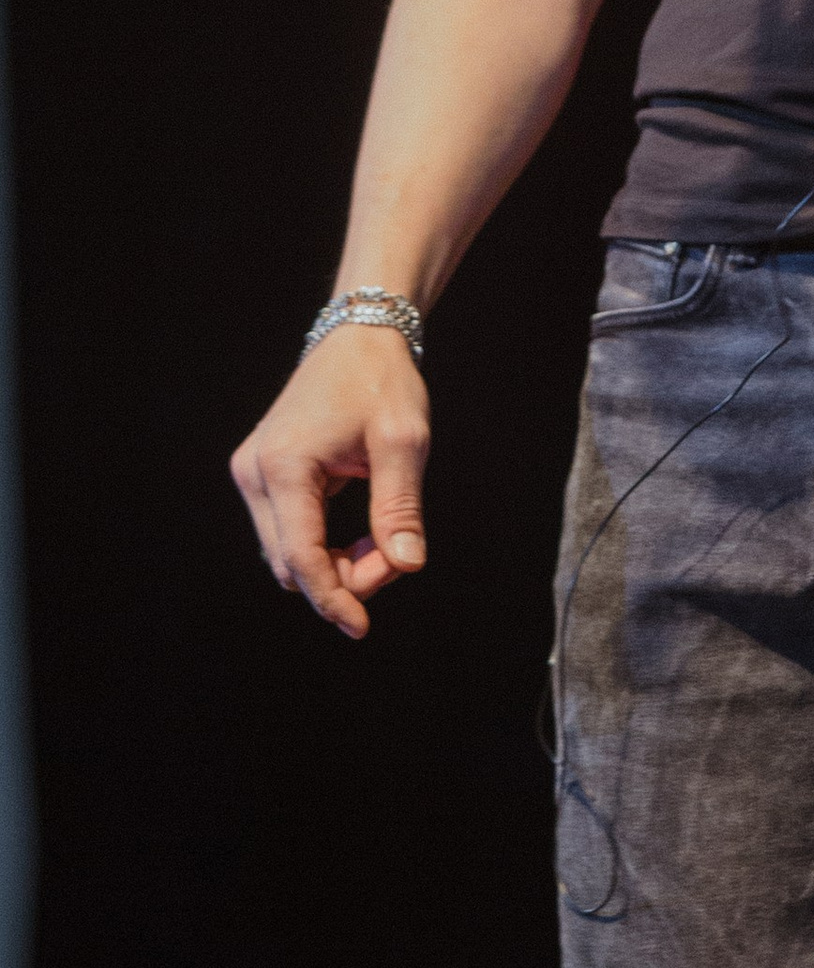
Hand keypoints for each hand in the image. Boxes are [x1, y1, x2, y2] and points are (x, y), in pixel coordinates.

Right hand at [231, 327, 431, 643]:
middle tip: (397, 557)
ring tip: (384, 541)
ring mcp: (252, 474)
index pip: (301, 556)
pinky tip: (362, 536)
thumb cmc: (382, 383)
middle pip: (290, 563)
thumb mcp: (404, 441)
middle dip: (342, 579)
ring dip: (333, 566)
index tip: (360, 628)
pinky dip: (322, 547)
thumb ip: (400, 506)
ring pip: (286, 554)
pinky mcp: (261, 475)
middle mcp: (255, 473)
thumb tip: (407, 566)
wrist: (357, 339)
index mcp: (285, 465)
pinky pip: (287, 533)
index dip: (332, 598)